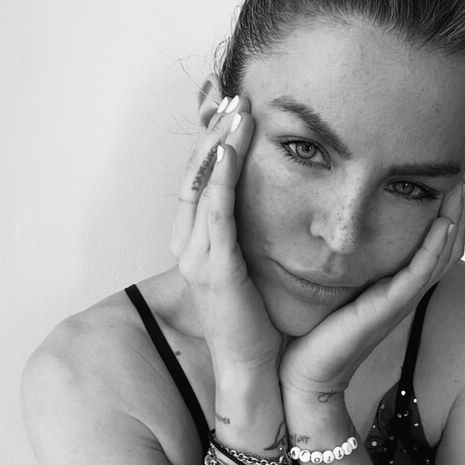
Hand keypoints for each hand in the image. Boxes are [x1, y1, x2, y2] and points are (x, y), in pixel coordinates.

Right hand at [174, 96, 282, 381]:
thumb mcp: (252, 268)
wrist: (254, 369)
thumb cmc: (258, 320)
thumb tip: (273, 204)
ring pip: (202, 188)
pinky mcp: (214, 271)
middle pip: (196, 174)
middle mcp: (191, 246)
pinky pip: (214, 217)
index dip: (211, 141)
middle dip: (213, 132)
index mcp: (200, 243)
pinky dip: (217, 182)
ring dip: (217, 146)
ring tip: (235, 110)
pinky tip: (226, 153)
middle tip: (232, 95)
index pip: (202, 179)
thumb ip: (252, 235)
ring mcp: (198, 258)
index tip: (228, 107)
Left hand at [279, 176, 464, 398]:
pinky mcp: (388, 307)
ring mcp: (401, 300)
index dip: (447, 213)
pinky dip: (434, 247)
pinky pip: (419, 273)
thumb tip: (337, 228)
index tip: (450, 178)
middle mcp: (406, 291)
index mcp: (397, 285)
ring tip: (460, 186)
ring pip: (442, 255)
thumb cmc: (317, 330)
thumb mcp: (338, 286)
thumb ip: (349, 263)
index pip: (435, 244)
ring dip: (455, 219)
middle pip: (448, 246)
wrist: (306, 370)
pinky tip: (442, 222)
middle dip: (459, 209)